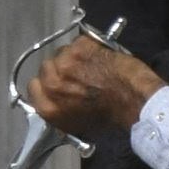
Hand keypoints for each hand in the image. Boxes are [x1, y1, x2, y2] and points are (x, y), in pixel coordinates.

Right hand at [26, 33, 160, 146]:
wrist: (135, 101)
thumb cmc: (112, 117)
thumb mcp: (78, 125)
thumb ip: (60, 111)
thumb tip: (57, 102)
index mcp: (47, 107)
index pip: (33, 86)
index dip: (47, 82)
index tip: (59, 81)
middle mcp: (51, 84)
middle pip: (46, 67)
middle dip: (61, 69)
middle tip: (79, 73)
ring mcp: (65, 63)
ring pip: (62, 52)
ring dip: (75, 57)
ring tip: (93, 64)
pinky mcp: (80, 48)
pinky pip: (80, 42)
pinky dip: (90, 47)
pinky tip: (102, 56)